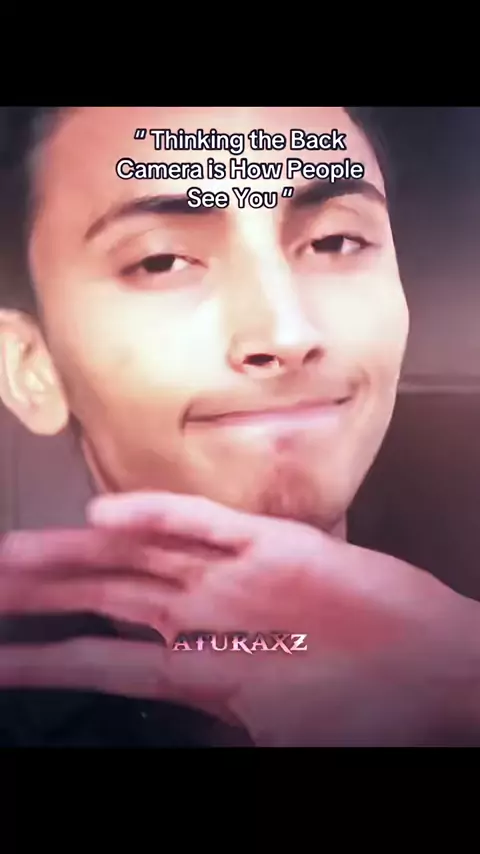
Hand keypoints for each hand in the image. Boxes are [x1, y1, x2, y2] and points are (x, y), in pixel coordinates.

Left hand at [0, 492, 477, 744]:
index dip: (41, 656)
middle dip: (39, 593)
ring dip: (75, 553)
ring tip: (13, 557)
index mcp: (200, 657)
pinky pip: (209, 527)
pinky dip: (161, 519)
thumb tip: (173, 719)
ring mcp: (236, 574)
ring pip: (138, 556)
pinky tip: (109, 516)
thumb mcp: (271, 733)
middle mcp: (206, 607)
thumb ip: (214, 717)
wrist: (433, 668)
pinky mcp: (277, 547)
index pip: (101, 653)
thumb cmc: (363, 703)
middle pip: (104, 592)